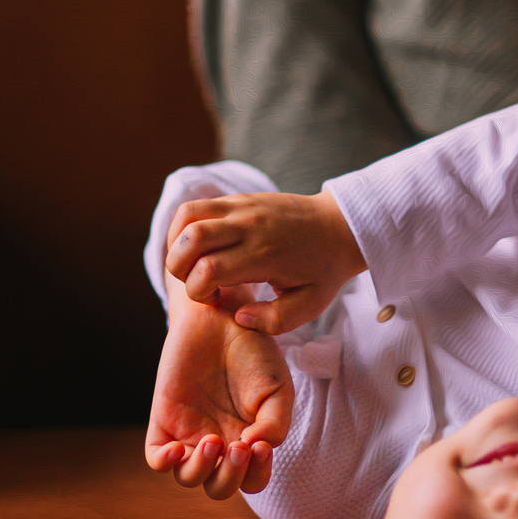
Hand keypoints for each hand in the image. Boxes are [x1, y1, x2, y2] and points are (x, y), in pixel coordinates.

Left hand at [145, 275, 294, 499]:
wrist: (221, 317)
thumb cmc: (254, 351)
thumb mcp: (277, 388)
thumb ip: (276, 424)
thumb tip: (255, 451)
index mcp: (248, 440)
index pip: (252, 480)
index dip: (256, 474)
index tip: (260, 446)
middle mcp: (219, 442)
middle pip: (219, 487)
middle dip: (231, 477)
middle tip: (240, 445)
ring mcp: (190, 432)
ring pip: (189, 478)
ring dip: (202, 470)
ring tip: (214, 441)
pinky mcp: (164, 419)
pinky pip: (156, 458)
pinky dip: (165, 462)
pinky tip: (179, 448)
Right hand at [165, 189, 365, 334]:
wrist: (341, 226)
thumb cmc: (324, 270)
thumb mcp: (310, 305)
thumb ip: (275, 321)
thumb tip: (239, 316)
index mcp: (264, 255)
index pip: (208, 269)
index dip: (198, 291)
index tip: (214, 300)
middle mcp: (249, 226)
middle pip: (191, 238)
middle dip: (178, 268)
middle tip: (195, 282)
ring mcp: (242, 207)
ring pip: (187, 215)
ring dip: (176, 243)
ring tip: (191, 264)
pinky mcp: (240, 198)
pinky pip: (198, 205)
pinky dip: (184, 227)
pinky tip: (196, 247)